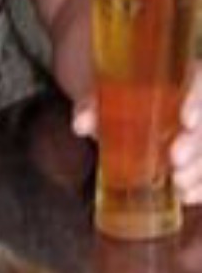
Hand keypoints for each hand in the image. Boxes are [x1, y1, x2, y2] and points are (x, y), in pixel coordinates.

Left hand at [70, 62, 201, 204]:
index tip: (186, 120)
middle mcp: (194, 104)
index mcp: (179, 76)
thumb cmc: (117, 93)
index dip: (196, 100)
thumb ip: (93, 105)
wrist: (118, 100)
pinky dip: (199, 186)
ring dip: (198, 169)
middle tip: (176, 159)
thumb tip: (82, 124)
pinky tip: (187, 196)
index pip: (199, 81)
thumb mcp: (104, 93)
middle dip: (195, 144)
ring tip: (180, 184)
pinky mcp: (194, 155)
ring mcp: (196, 131)